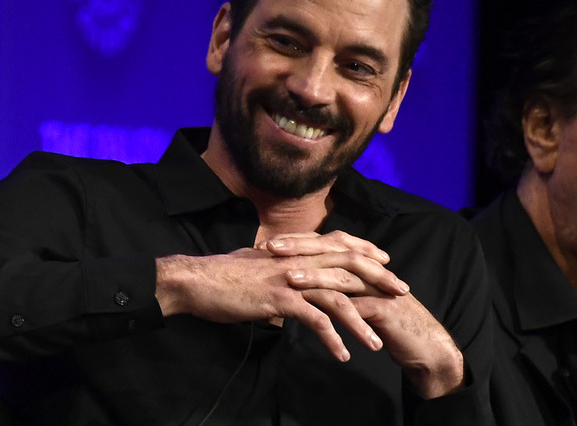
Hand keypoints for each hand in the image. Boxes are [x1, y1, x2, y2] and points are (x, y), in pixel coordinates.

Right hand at [156, 231, 408, 361]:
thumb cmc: (221, 277)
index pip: (337, 244)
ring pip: (337, 297)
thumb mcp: (254, 269)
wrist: (196, 280)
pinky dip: (331, 338)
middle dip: (378, 279)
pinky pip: (314, 320)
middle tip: (402, 293)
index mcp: (292, 252)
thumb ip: (274, 278)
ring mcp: (289, 279)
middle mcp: (296, 261)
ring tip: (375, 344)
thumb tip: (282, 298)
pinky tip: (341, 354)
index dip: (364, 252)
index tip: (385, 263)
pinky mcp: (279, 299)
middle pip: (348, 265)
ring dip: (360, 322)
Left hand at [268, 233, 464, 397]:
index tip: (266, 242)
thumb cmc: (384, 323)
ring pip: (343, 276)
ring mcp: (378, 288)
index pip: (324, 244)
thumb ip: (332, 288)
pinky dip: (338, 311)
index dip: (296, 241)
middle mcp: (368, 270)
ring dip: (315, 275)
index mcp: (359, 264)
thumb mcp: (354, 300)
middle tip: (270, 247)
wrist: (424, 348)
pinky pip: (359, 308)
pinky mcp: (386, 310)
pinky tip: (319, 314)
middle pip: (331, 251)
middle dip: (300, 247)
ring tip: (288, 277)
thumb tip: (299, 279)